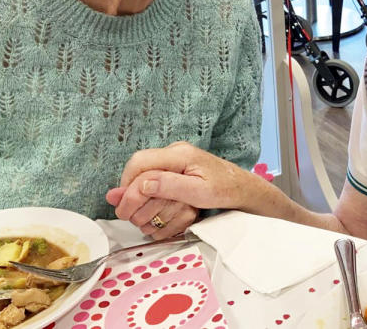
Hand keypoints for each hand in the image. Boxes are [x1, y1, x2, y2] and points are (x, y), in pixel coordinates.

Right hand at [106, 142, 253, 233]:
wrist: (242, 187)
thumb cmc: (225, 189)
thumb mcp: (199, 192)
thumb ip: (170, 186)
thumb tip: (142, 185)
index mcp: (179, 154)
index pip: (140, 163)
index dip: (127, 185)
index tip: (124, 207)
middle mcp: (174, 152)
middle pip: (138, 168)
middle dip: (129, 191)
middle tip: (126, 213)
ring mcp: (175, 158)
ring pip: (143, 173)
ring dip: (137, 193)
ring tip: (137, 211)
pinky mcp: (176, 166)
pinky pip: (153, 176)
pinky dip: (147, 192)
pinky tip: (150, 204)